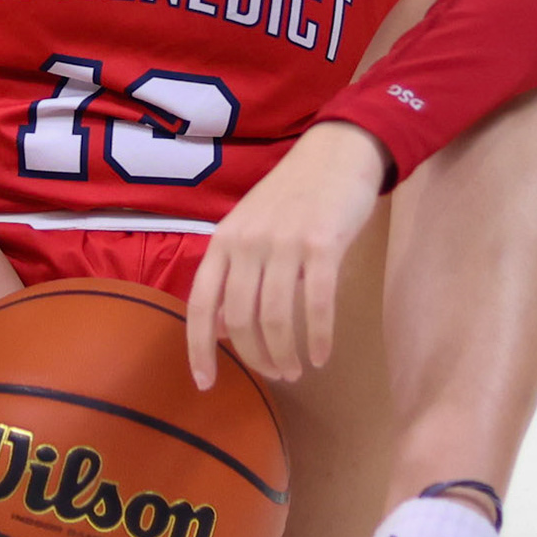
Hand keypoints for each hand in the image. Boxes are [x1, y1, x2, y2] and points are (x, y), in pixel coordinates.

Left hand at [185, 122, 390, 388]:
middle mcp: (247, 242)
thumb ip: (233, 273)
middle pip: (240, 318)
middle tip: (276, 375)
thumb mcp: (249, 229)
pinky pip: (316, 305)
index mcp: (224, 240)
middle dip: (256, 357)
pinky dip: (319, 338)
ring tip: (297, 371)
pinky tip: (322, 355)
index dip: (199, 348)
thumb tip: (220, 329)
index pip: (200, 303)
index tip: (205, 384)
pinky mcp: (322, 245)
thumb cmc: (292, 196)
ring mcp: (284, 243)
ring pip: (276, 318)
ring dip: (285, 354)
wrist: (336, 153)